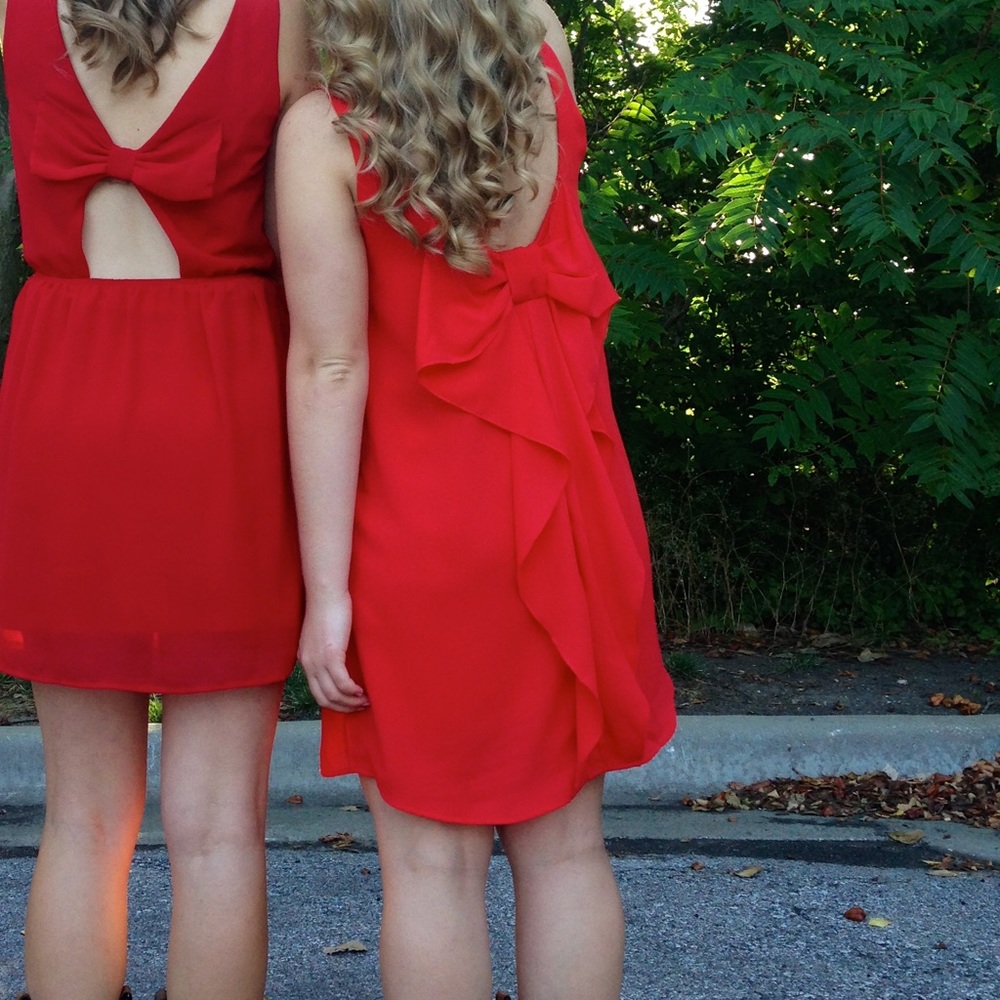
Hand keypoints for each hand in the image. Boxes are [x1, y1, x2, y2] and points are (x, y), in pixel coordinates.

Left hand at [297, 593, 369, 711]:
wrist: (325, 594)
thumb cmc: (328, 609)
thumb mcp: (323, 635)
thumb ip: (327, 650)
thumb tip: (341, 662)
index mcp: (305, 660)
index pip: (317, 692)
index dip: (335, 702)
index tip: (350, 703)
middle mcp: (308, 664)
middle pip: (324, 699)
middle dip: (344, 707)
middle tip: (361, 706)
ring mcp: (318, 661)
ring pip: (333, 694)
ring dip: (351, 701)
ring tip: (365, 700)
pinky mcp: (330, 655)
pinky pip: (341, 682)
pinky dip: (352, 691)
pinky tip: (362, 691)